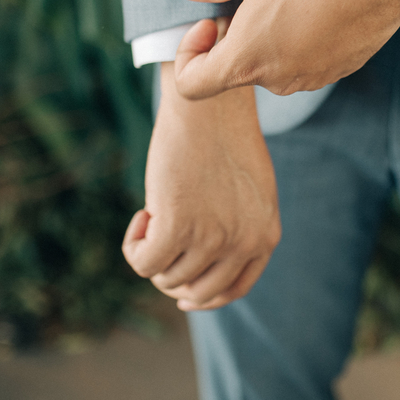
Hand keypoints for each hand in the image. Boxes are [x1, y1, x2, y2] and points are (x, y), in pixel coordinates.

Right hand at [122, 35, 279, 310]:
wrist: (209, 103)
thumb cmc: (224, 139)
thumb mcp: (247, 189)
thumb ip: (238, 227)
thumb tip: (200, 274)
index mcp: (265, 235)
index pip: (235, 288)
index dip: (205, 296)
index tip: (182, 292)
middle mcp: (243, 242)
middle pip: (197, 291)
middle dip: (172, 276)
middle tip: (158, 245)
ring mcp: (212, 237)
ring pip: (166, 277)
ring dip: (153, 252)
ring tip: (155, 212)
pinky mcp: (176, 227)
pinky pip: (142, 262)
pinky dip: (134, 245)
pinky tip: (143, 212)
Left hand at [161, 0, 399, 99]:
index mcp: (246, 59)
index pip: (192, 85)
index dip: (190, 51)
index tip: (213, 17)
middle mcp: (277, 80)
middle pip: (235, 71)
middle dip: (234, 36)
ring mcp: (311, 78)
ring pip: (271, 65)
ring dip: (268, 37)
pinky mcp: (338, 69)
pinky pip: (304, 61)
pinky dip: (300, 39)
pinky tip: (317, 4)